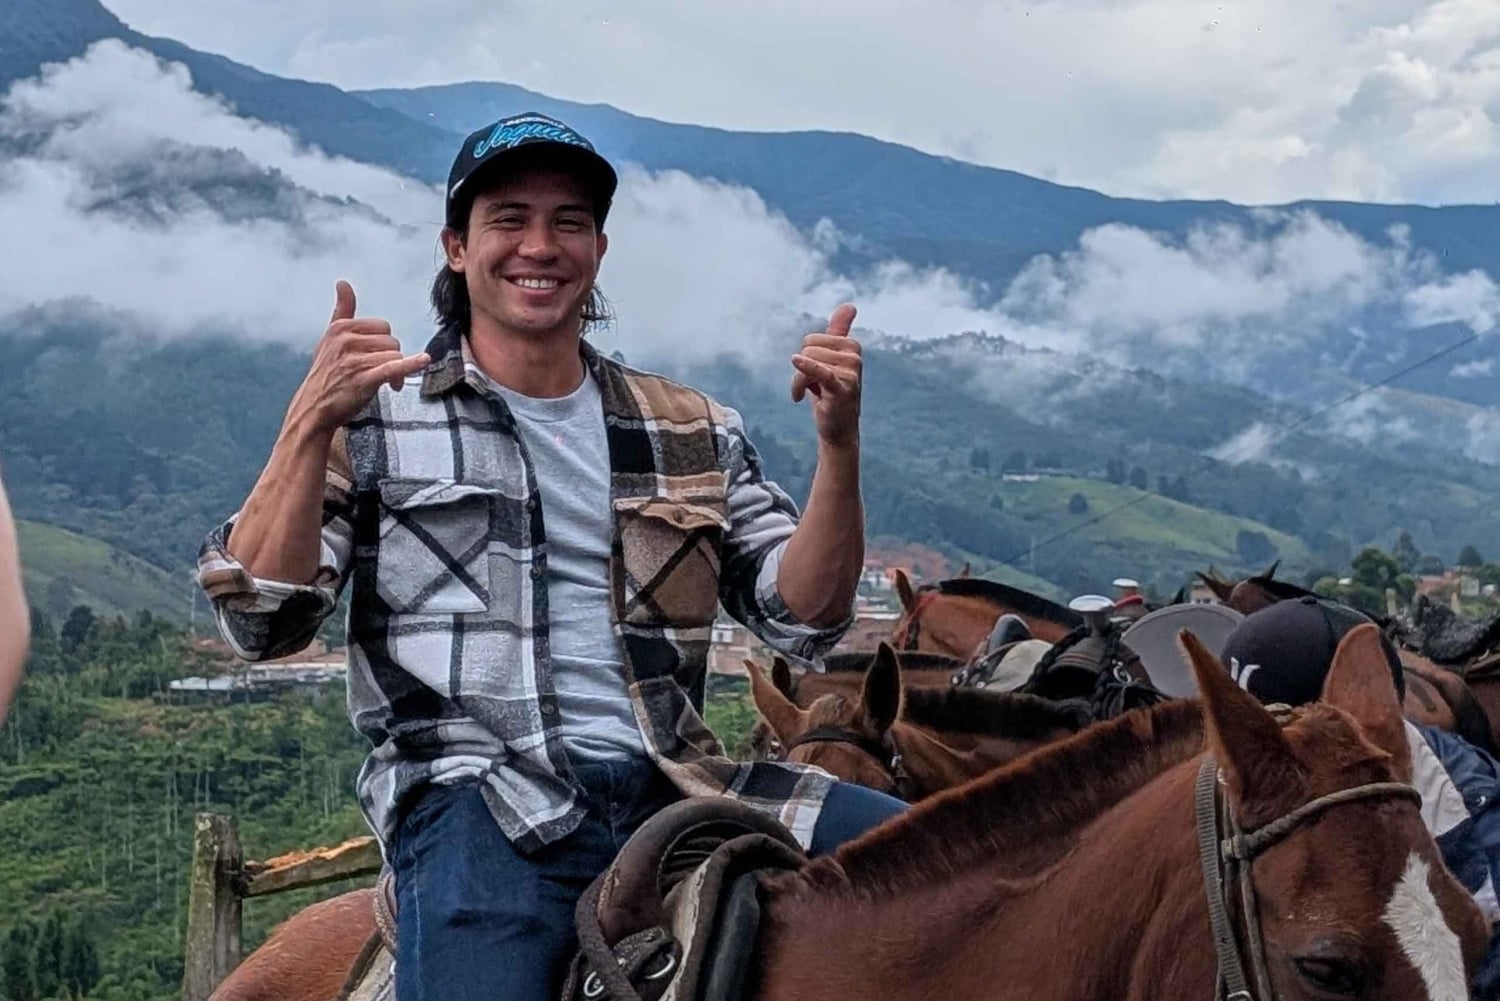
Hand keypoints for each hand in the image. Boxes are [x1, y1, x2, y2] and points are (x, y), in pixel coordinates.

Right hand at [289, 281, 429, 434]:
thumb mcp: (330, 338)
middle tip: (384, 374)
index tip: (378, 358)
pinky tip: (423, 360)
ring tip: (387, 384)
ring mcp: (354, 360)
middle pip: (392, 341)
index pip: (382, 327)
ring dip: (397, 373)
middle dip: (392, 357)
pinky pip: (394, 367)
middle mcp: (346, 341)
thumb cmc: (326, 374)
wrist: (314, 408)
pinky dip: (410, 365)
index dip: (385, 344)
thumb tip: (343, 283)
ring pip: (395, 355)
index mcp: (340, 328)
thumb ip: (342, 311)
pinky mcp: (363, 379)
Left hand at [790, 304, 861, 449]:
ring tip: (809, 395)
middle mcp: (854, 356)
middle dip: (800, 371)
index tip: (812, 374)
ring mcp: (851, 372)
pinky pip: (820, 372)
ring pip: (806, 363)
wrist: (837, 429)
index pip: (811, 340)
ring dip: (799, 383)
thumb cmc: (831, 393)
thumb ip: (840, 331)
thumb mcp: (833, 360)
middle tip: (809, 388)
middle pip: (807, 349)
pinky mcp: (842, 388)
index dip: (804, 358)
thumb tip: (850, 305)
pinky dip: (806, 367)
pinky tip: (796, 361)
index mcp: (851, 346)